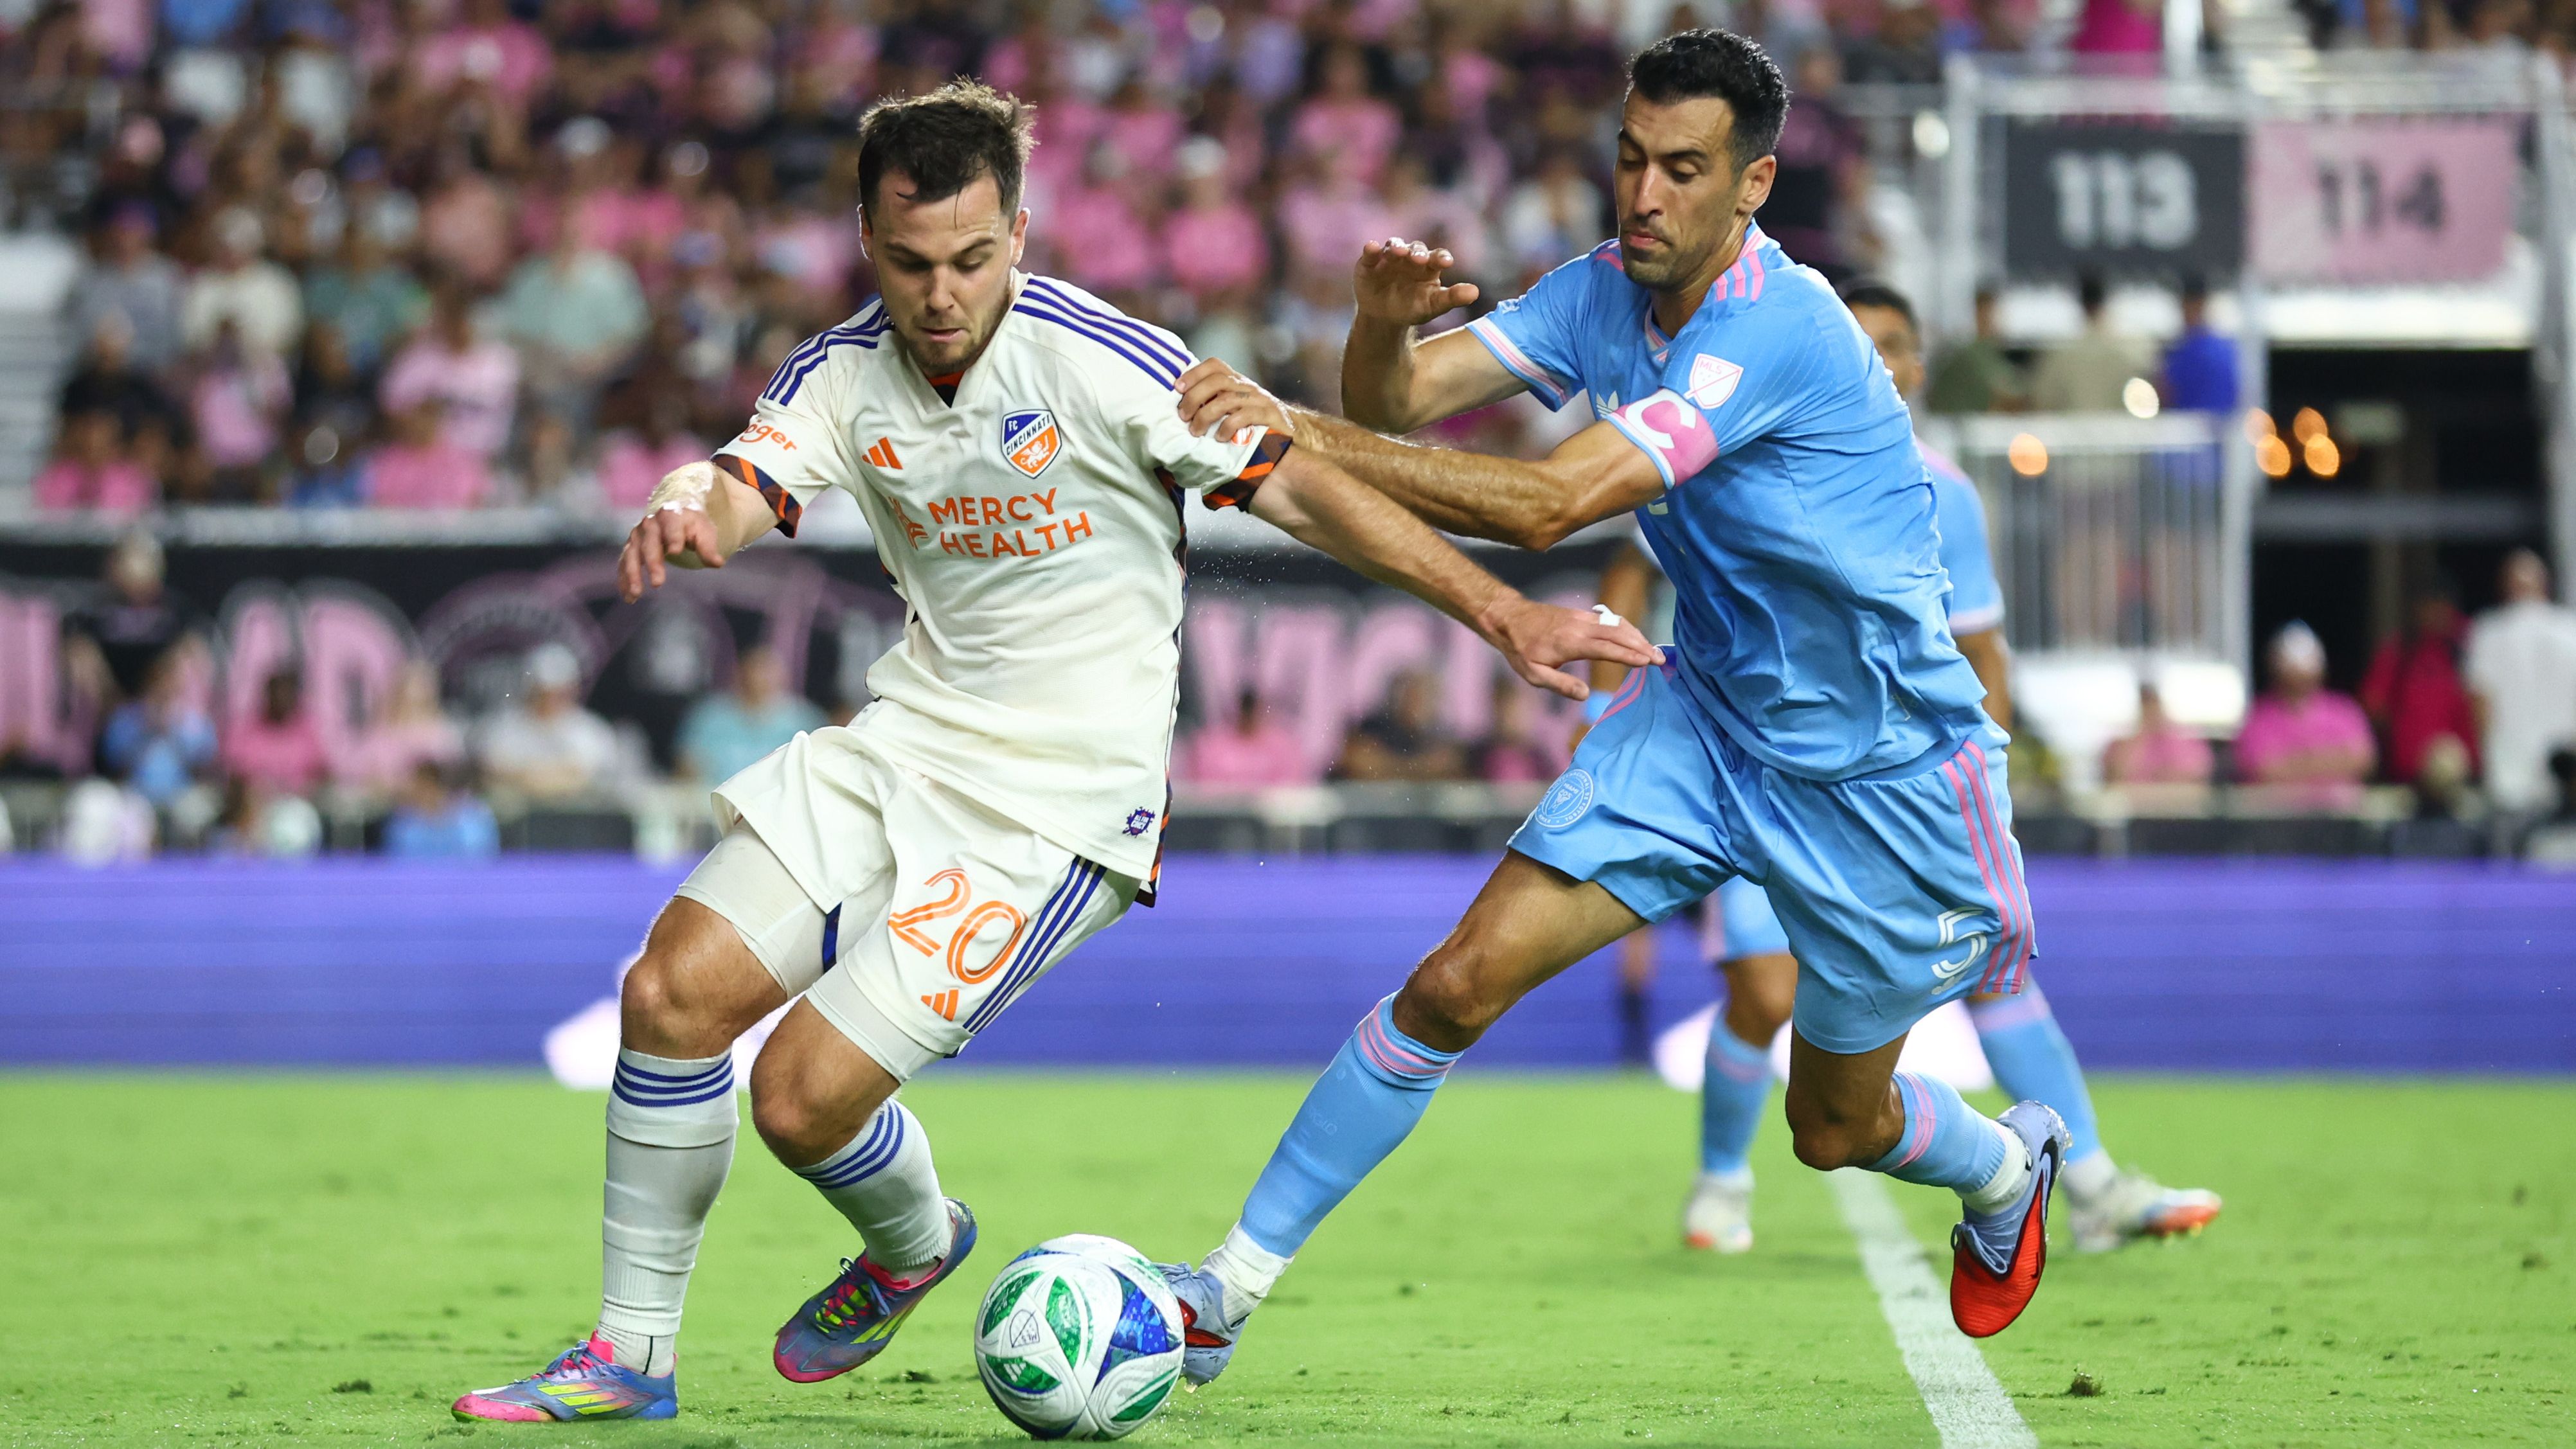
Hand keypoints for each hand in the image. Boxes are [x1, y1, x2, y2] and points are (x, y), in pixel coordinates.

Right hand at [617, 504, 726, 601]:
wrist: (674, 514)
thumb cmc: (692, 526)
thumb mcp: (704, 532)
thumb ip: (708, 547)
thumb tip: (717, 563)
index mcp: (671, 515)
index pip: (671, 526)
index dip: (673, 537)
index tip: (676, 551)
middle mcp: (650, 524)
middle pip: (649, 543)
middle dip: (652, 563)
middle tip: (658, 583)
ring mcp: (638, 535)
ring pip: (632, 554)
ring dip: (632, 574)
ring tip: (636, 594)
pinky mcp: (631, 546)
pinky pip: (624, 563)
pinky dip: (624, 579)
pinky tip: (629, 597)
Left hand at [1175, 358, 1294, 441]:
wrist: (1291, 431)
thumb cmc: (1256, 421)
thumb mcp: (1236, 406)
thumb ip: (1216, 401)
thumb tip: (1181, 407)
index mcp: (1237, 381)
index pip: (1214, 365)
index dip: (1194, 373)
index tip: (1177, 387)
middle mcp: (1246, 386)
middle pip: (1216, 381)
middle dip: (1194, 397)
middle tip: (1183, 416)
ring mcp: (1258, 400)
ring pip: (1226, 400)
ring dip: (1205, 415)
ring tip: (1196, 431)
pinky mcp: (1267, 416)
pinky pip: (1243, 417)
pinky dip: (1227, 427)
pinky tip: (1220, 438)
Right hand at [1354, 237, 1479, 327]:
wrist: (1385, 319)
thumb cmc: (1413, 308)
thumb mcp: (1434, 306)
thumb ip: (1453, 298)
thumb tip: (1475, 292)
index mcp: (1428, 266)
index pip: (1437, 256)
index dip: (1441, 257)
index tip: (1446, 262)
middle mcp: (1409, 257)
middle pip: (1415, 248)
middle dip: (1417, 252)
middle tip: (1418, 259)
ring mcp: (1389, 258)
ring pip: (1393, 246)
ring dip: (1395, 247)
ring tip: (1397, 252)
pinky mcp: (1369, 263)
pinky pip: (1370, 253)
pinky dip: (1371, 249)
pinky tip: (1372, 247)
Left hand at [1480, 595, 1664, 700]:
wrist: (1510, 618)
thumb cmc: (1521, 650)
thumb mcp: (1534, 675)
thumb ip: (1561, 685)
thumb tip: (1585, 696)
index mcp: (1572, 643)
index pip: (1608, 649)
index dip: (1630, 655)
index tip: (1648, 662)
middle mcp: (1581, 627)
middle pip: (1619, 634)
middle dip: (1642, 645)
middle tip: (1660, 659)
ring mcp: (1583, 618)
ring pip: (1617, 624)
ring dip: (1637, 636)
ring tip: (1652, 650)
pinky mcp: (1582, 614)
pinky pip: (1610, 619)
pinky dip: (1626, 628)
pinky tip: (1634, 637)